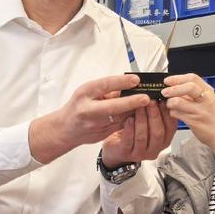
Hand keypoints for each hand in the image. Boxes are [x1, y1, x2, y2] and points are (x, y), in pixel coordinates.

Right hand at [29, 74, 152, 162]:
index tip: (136, 79)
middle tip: (146, 98)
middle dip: (131, 102)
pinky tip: (141, 114)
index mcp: (84, 94)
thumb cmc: (78, 106)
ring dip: (135, 111)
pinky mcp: (102, 134)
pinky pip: (121, 126)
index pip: (104, 85)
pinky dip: (132, 119)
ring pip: (120, 118)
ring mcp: (95, 124)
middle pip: (112, 106)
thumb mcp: (87, 92)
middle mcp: (88, 110)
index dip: (121, 82)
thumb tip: (129, 84)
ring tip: (148, 104)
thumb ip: (107, 89)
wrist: (65, 129)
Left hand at [101, 100, 176, 168]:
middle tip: (150, 101)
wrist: (115, 146)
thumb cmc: (132, 131)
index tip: (163, 99)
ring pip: (143, 136)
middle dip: (154, 115)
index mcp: (164, 140)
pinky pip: (129, 141)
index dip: (167, 113)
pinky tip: (128, 119)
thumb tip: (159, 93)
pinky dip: (129, 128)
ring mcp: (140, 153)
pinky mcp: (126, 153)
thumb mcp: (147, 120)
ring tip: (138, 107)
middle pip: (158, 132)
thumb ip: (155, 111)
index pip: (171, 127)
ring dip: (141, 120)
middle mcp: (155, 149)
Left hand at [161, 73, 214, 145]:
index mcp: (208, 91)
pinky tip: (174, 114)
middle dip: (173, 89)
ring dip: (170, 103)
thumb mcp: (205, 100)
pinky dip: (172, 113)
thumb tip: (172, 86)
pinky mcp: (195, 121)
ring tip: (170, 105)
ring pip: (179, 101)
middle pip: (188, 87)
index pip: (192, 78)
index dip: (177, 78)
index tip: (167, 81)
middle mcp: (206, 99)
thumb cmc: (210, 116)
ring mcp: (201, 111)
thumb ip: (191, 93)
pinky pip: (177, 114)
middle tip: (164, 92)